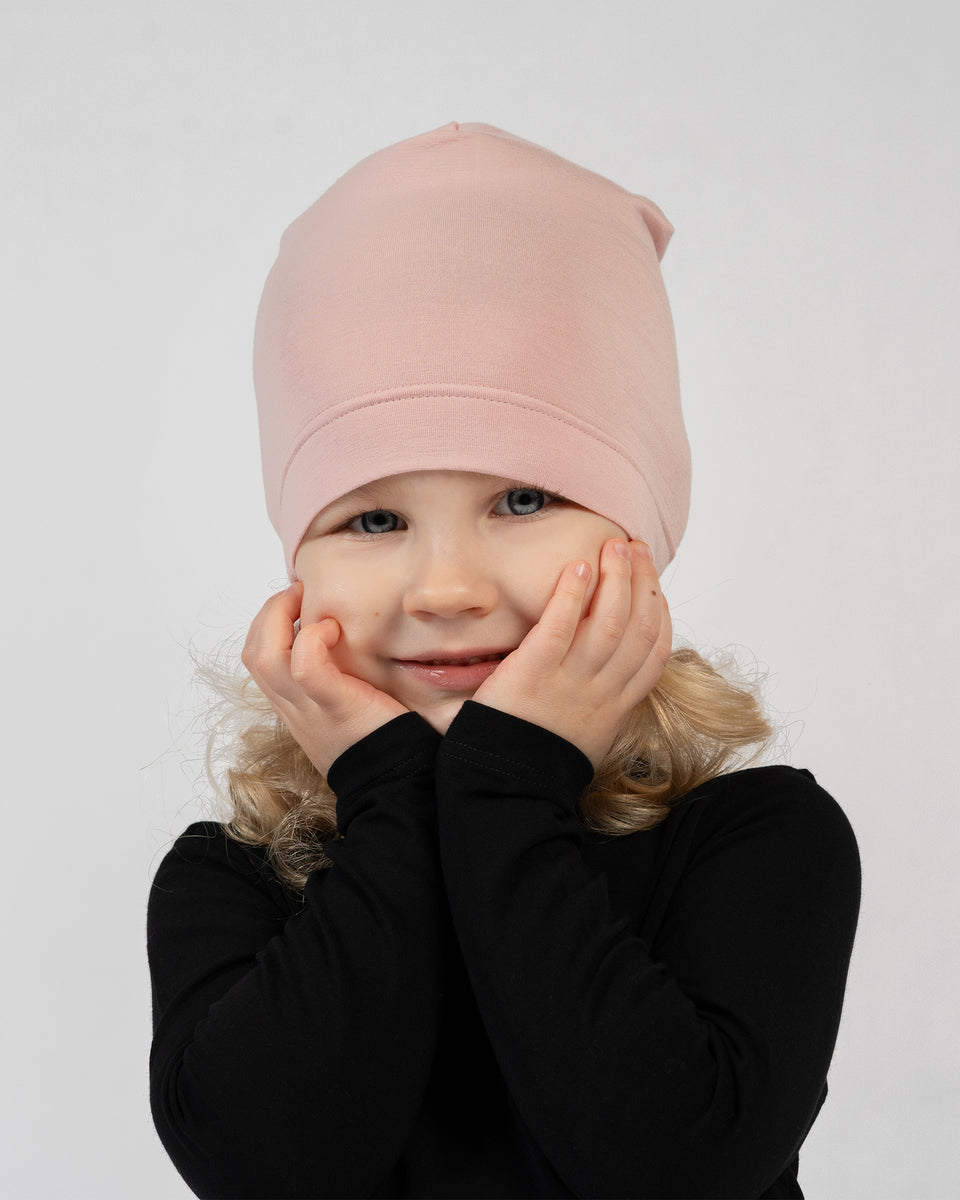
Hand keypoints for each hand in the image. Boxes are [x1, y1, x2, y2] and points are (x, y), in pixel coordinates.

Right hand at [242, 582, 408, 776]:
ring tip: (306, 600)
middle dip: (268, 614)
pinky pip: (305, 667)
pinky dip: (312, 638)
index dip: (267, 627)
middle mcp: (294, 709)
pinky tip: (334, 629)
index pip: (258, 662)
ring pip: (265, 657)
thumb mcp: (347, 712)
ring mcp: (309, 709)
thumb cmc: (383, 745)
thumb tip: (346, 650)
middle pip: (254, 655)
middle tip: (297, 593)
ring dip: (280, 617)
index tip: (294, 606)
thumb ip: (338, 687)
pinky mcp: (335, 706)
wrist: (395, 786)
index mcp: (295, 709)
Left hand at [471, 539, 671, 767]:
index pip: (656, 652)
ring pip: (609, 621)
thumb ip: (600, 701)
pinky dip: (573, 593)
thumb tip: (607, 673)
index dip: (660, 611)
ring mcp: (570, 681)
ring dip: (615, 577)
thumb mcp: (586, 734)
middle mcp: (601, 691)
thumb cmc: (536, 759)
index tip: (654, 585)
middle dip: (642, 582)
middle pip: (638, 627)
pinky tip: (577, 565)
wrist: (504, 788)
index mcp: (615, 706)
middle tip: (634, 548)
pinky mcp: (534, 672)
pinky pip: (561, 626)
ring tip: (612, 545)